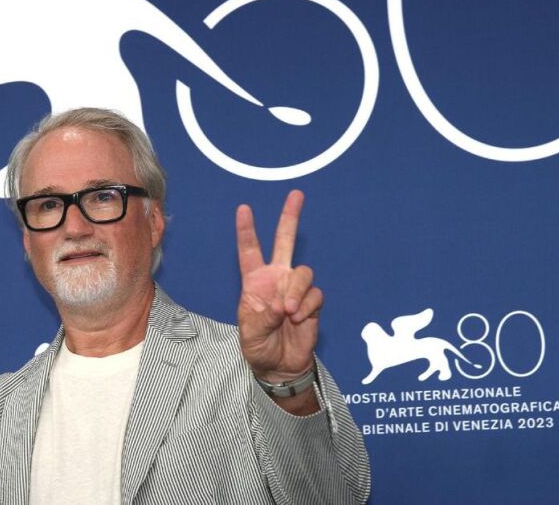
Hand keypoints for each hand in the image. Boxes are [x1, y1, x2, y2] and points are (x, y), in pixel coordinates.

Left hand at [236, 190, 321, 383]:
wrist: (279, 365)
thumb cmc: (258, 346)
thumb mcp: (250, 332)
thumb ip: (264, 316)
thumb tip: (283, 304)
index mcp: (254, 281)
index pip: (249, 251)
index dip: (246, 230)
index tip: (243, 209)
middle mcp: (276, 278)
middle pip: (285, 241)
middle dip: (290, 217)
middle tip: (296, 194)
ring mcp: (295, 289)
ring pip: (303, 272)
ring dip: (296, 290)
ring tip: (288, 311)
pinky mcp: (312, 302)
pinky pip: (315, 294)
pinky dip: (307, 306)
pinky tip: (299, 319)